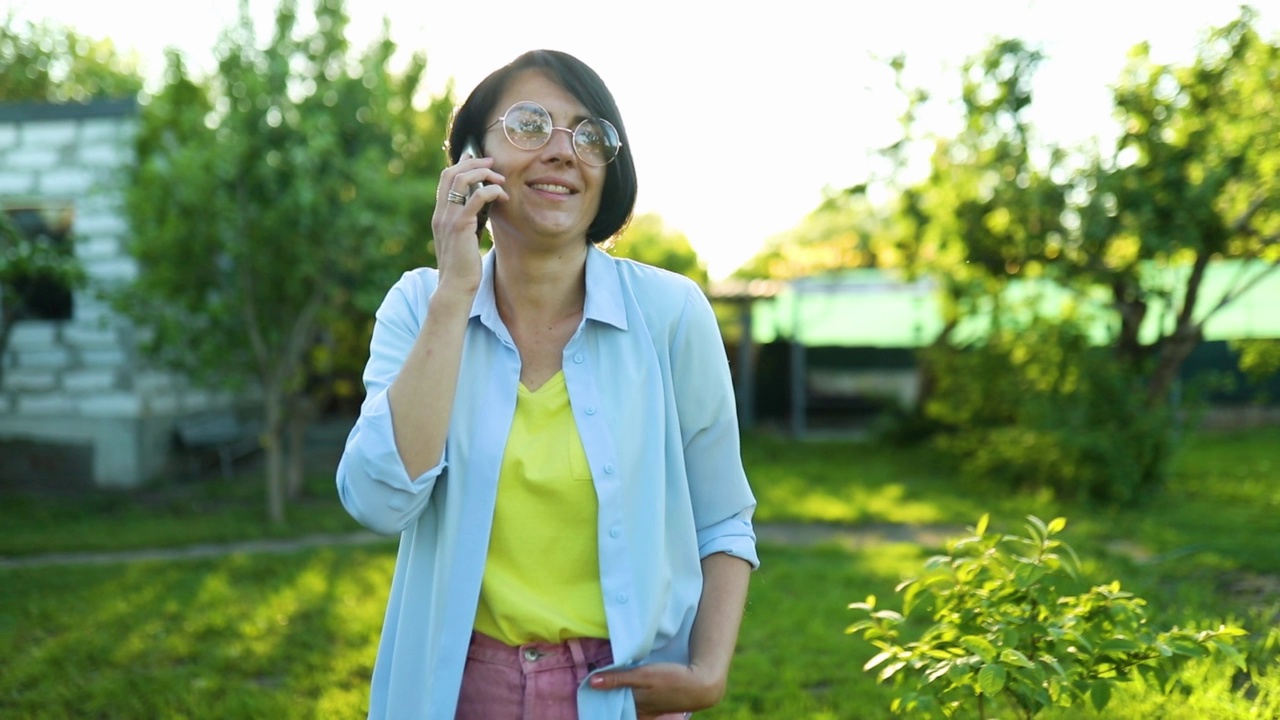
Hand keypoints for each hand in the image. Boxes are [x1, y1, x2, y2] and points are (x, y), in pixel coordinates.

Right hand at [430, 153, 506, 294]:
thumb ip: (466, 221)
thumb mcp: (462, 238)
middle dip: (473, 163)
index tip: (477, 159)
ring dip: (483, 173)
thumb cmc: (462, 266)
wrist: (455, 287)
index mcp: (439, 214)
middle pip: (451, 172)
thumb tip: (481, 207)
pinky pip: (476, 197)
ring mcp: (448, 218)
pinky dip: (491, 190)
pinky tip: (502, 196)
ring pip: (462, 179)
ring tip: (500, 179)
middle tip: (493, 163)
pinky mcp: (461, 226)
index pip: (445, 178)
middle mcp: (440, 213)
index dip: (461, 164)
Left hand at [589, 662, 724, 717]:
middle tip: (591, 695)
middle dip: (606, 703)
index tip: (586, 698)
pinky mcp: (658, 706)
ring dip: (617, 700)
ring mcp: (650, 710)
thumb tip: (591, 683)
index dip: (599, 704)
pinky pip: (638, 706)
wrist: (702, 685)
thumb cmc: (672, 679)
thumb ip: (618, 679)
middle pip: (618, 708)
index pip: (610, 708)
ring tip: (605, 692)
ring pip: (627, 706)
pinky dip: (629, 701)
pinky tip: (627, 693)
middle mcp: (640, 710)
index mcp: (634, 705)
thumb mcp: (644, 676)